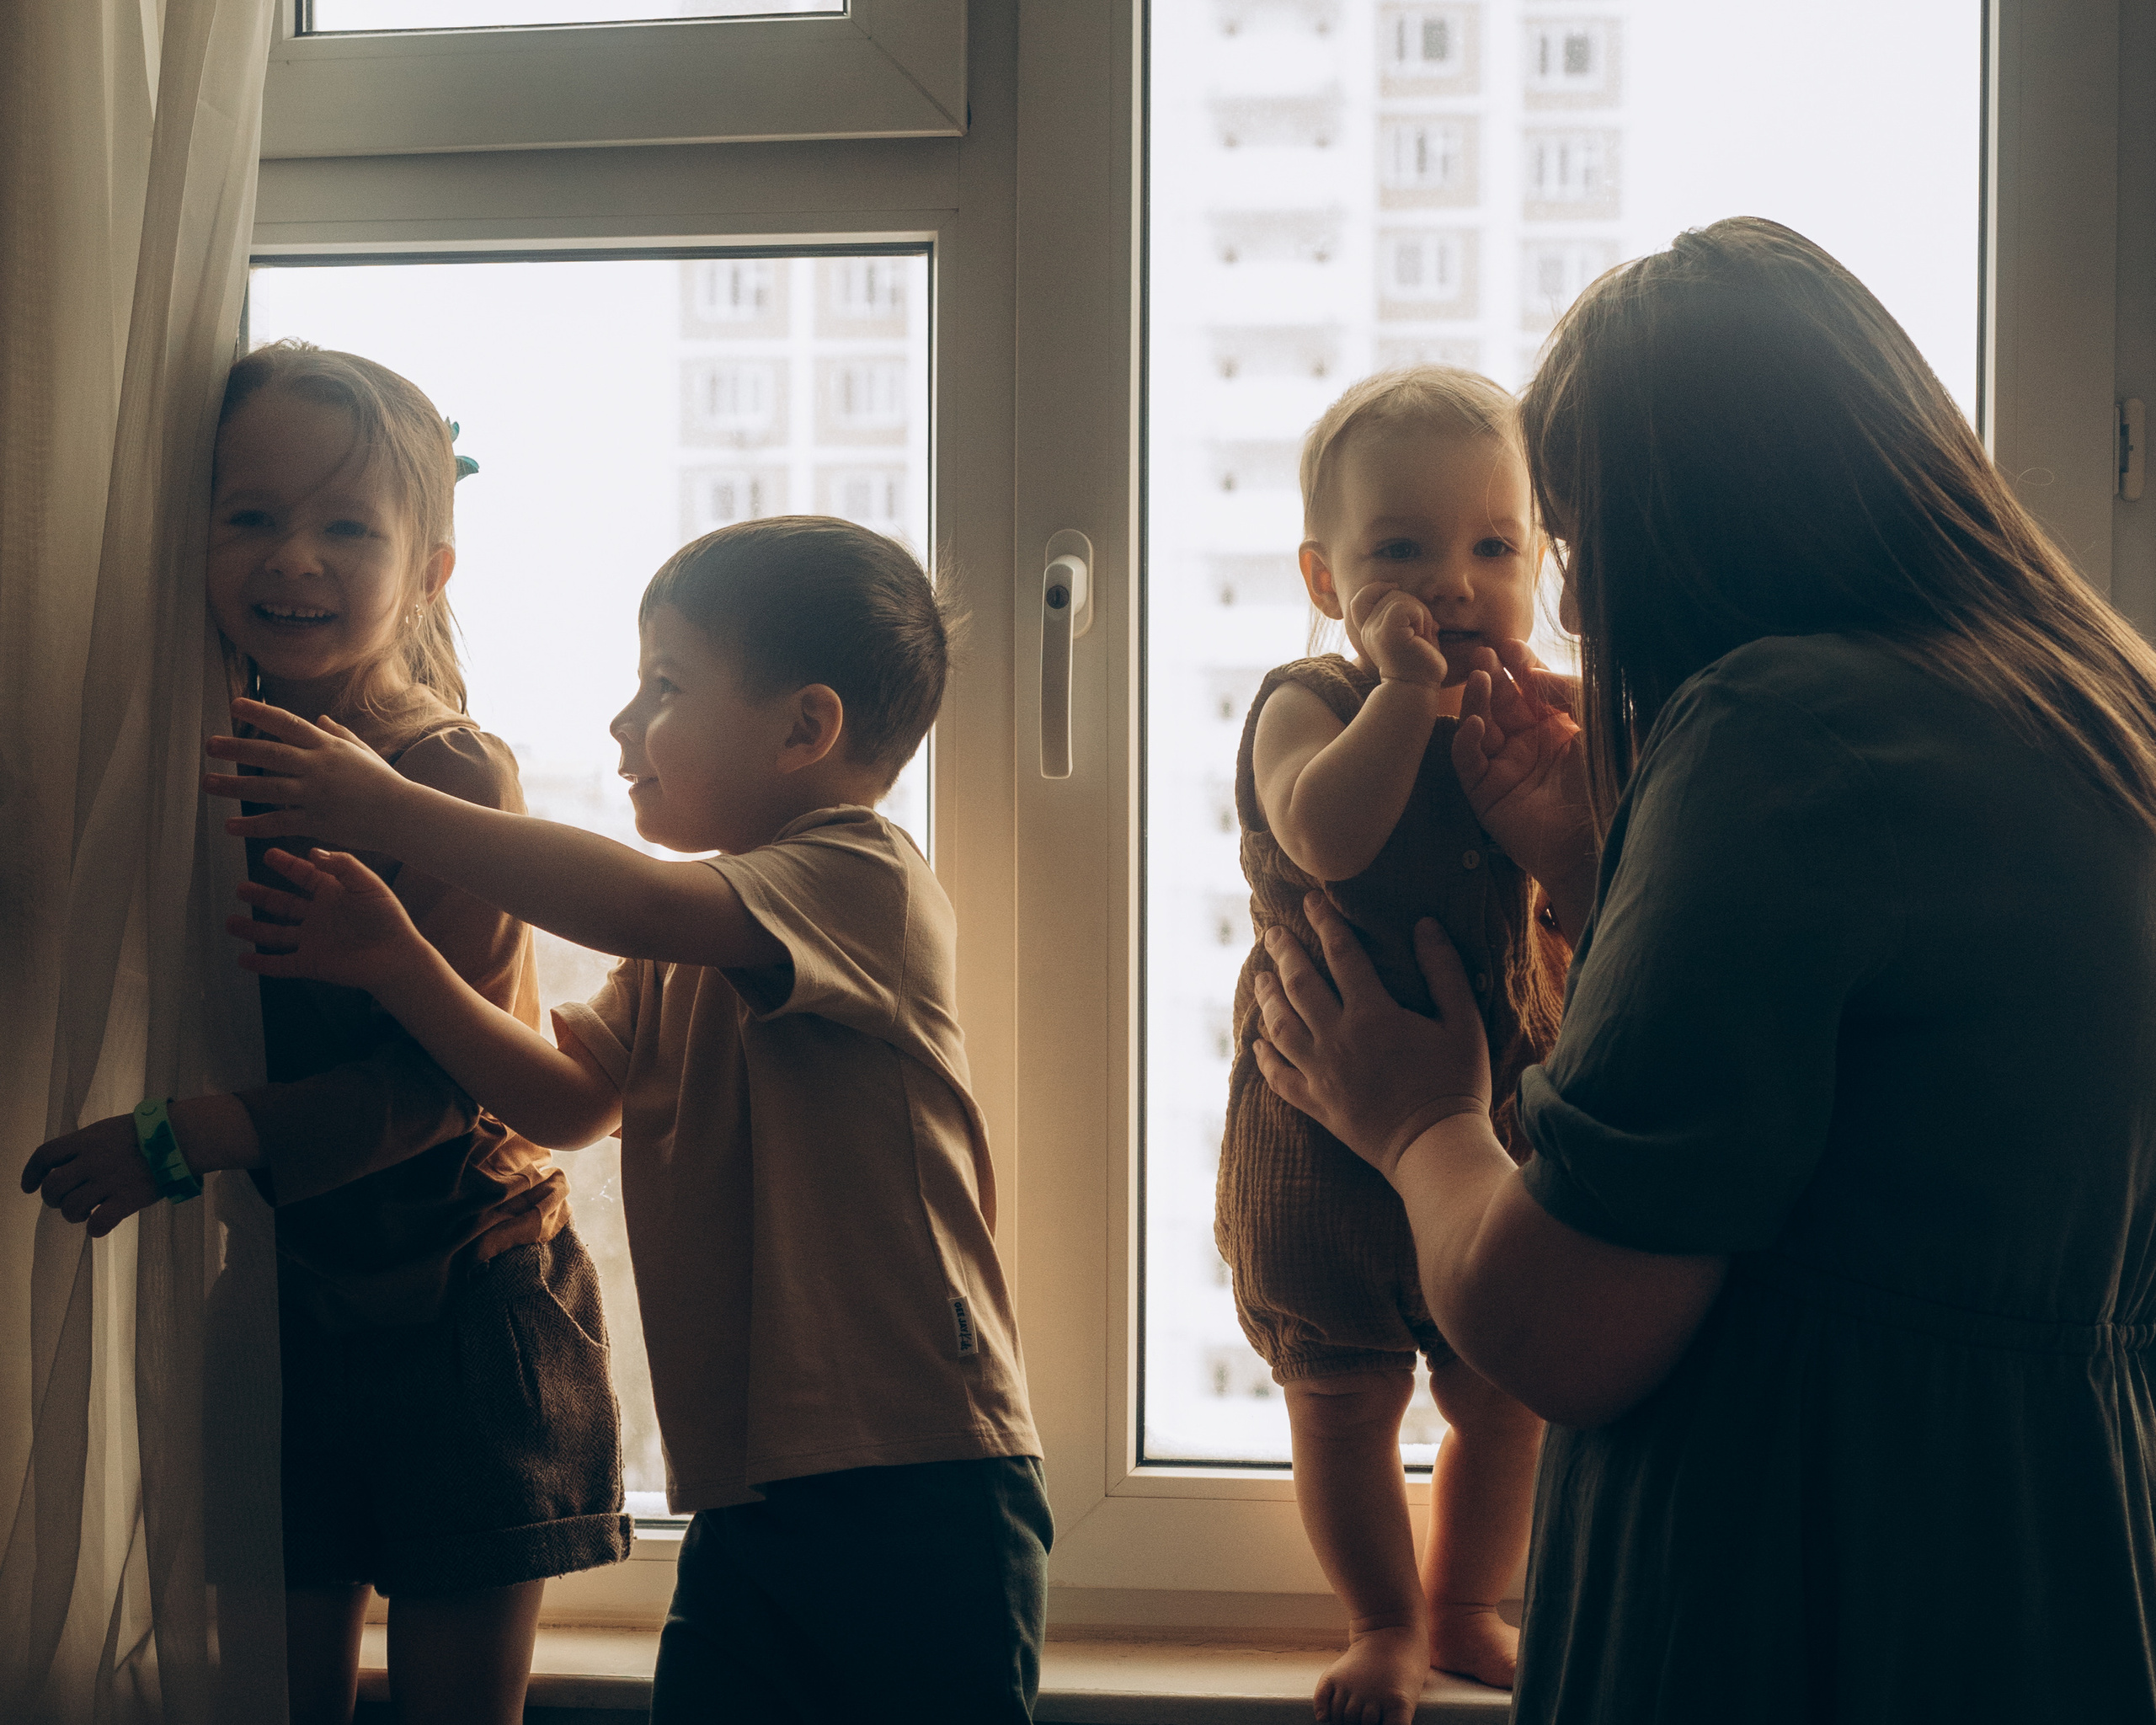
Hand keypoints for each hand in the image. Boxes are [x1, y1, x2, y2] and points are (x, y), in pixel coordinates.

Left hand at [21, 1114, 161, 1236]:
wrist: (183, 1137)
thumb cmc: (150, 1130)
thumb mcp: (110, 1128)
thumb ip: (87, 1144)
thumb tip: (70, 1162)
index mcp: (86, 1140)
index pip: (44, 1156)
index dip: (30, 1174)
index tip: (28, 1186)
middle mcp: (91, 1161)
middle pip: (52, 1188)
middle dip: (53, 1199)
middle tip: (66, 1201)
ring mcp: (108, 1181)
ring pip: (71, 1208)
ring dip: (73, 1215)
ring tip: (86, 1212)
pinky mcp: (127, 1199)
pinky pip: (98, 1223)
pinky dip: (94, 1229)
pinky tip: (99, 1225)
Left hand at [203, 698, 408, 848]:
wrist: (403, 814)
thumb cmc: (384, 782)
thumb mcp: (362, 752)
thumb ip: (338, 734)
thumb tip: (319, 719)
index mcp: (328, 747)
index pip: (289, 724)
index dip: (260, 713)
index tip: (235, 705)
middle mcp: (319, 767)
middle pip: (270, 755)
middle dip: (237, 749)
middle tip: (209, 745)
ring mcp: (317, 795)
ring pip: (267, 789)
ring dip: (234, 786)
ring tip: (207, 782)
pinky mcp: (317, 821)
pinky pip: (279, 822)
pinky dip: (253, 825)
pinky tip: (230, 826)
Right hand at [228, 846, 425, 991]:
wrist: (396, 957)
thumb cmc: (388, 918)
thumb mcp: (367, 883)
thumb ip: (342, 865)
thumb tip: (313, 852)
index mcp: (334, 893)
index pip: (305, 875)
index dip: (287, 865)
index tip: (268, 854)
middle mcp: (321, 916)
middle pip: (284, 904)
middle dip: (262, 896)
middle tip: (240, 888)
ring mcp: (315, 941)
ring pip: (276, 934)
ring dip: (253, 929)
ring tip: (230, 922)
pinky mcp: (312, 964)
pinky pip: (281, 964)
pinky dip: (261, 964)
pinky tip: (242, 960)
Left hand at [1251, 892, 1490, 1179]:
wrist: (1435, 1148)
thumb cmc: (1457, 1084)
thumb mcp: (1463, 1023)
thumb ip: (1444, 972)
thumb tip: (1425, 924)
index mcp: (1373, 1014)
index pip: (1341, 954)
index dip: (1324, 923)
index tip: (1310, 900)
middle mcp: (1338, 1039)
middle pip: (1299, 984)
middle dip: (1284, 953)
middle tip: (1272, 932)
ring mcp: (1321, 1073)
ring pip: (1280, 1026)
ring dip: (1267, 997)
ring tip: (1260, 977)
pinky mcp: (1316, 1104)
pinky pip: (1279, 1077)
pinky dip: (1264, 1057)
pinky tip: (1257, 1043)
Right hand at [1348, 582, 1447, 689]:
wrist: (1417, 688)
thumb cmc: (1418, 662)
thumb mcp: (1407, 632)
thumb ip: (1401, 613)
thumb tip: (1403, 591)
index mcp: (1369, 630)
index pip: (1361, 599)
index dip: (1376, 588)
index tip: (1395, 589)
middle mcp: (1367, 629)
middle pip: (1389, 593)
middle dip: (1413, 605)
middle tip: (1420, 630)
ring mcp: (1374, 631)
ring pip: (1400, 597)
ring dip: (1420, 613)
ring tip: (1421, 636)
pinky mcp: (1386, 633)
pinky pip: (1405, 606)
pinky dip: (1420, 617)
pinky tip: (1421, 635)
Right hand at [1451, 639, 1596, 893]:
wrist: (1603, 839)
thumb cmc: (1610, 781)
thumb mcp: (1598, 723)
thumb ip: (1569, 691)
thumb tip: (1533, 673)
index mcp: (1558, 727)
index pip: (1531, 689)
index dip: (1520, 666)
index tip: (1509, 644)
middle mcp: (1529, 745)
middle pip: (1501, 703)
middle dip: (1493, 676)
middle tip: (1484, 653)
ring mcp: (1506, 769)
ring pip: (1480, 727)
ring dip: (1477, 701)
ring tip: (1481, 678)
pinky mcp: (1487, 795)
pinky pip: (1468, 763)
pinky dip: (1466, 741)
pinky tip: (1475, 723)